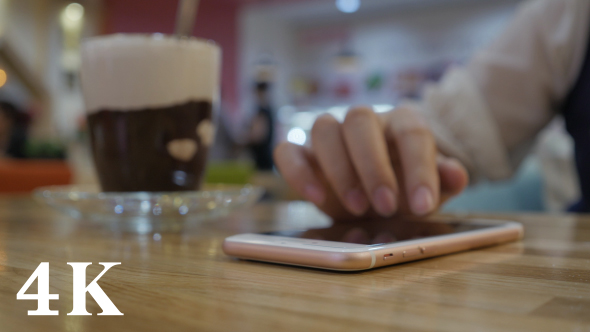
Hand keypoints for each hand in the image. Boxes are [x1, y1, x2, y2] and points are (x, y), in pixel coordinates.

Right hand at [274, 105, 468, 219]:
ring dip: (339, 169)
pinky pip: (287, 151)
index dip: (418, 169)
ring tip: (356, 208)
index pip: (412, 132)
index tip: (423, 206)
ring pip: (323, 128)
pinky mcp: (302, 154)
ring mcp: (330, 135)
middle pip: (360, 120)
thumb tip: (455, 174)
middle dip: (373, 165)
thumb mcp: (432, 190)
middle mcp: (364, 122)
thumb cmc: (407, 187)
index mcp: (401, 122)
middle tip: (385, 207)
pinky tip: (315, 198)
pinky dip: (297, 172)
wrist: (379, 193)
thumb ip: (444, 180)